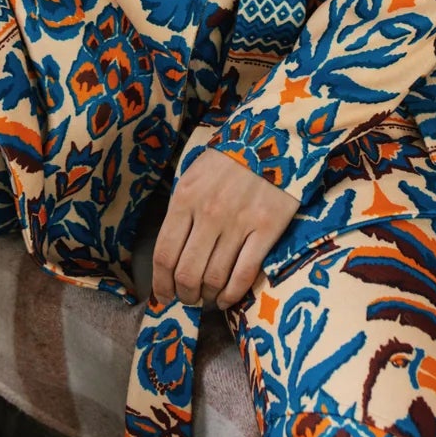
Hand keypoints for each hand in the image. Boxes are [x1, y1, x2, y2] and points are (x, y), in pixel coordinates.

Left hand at [151, 149, 299, 311]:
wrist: (274, 137)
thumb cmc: (230, 157)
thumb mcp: (195, 175)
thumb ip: (182, 209)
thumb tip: (172, 250)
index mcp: (185, 198)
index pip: (164, 253)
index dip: (161, 283)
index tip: (164, 295)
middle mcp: (208, 213)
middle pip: (187, 272)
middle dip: (184, 294)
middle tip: (188, 298)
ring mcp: (238, 223)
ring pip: (214, 277)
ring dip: (206, 296)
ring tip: (207, 297)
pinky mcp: (266, 229)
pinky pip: (244, 274)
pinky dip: (232, 294)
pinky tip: (227, 299)